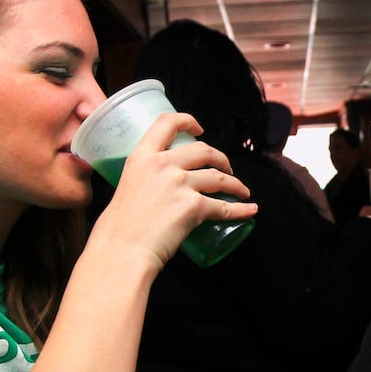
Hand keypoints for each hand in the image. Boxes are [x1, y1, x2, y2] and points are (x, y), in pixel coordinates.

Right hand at [93, 112, 255, 268]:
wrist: (123, 250)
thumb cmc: (120, 227)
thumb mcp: (127, 187)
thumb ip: (145, 179)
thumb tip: (160, 187)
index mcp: (142, 156)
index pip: (167, 123)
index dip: (188, 122)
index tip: (199, 129)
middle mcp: (162, 165)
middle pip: (203, 150)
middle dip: (221, 158)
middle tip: (226, 169)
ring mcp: (180, 184)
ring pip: (218, 177)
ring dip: (235, 184)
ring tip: (242, 191)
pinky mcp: (194, 206)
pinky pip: (225, 207)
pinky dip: (241, 210)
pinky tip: (250, 210)